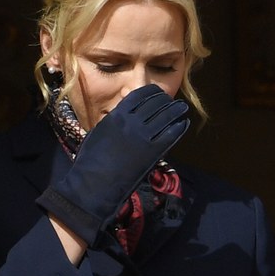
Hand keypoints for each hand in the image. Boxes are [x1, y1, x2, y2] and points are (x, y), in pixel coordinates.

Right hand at [36, 84, 188, 247]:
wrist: (95, 183)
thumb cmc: (90, 160)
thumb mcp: (98, 132)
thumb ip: (113, 122)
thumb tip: (122, 116)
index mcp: (116, 115)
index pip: (138, 96)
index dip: (151, 93)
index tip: (157, 92)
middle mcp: (132, 122)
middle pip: (155, 104)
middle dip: (166, 100)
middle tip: (173, 101)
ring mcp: (144, 136)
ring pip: (166, 116)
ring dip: (176, 110)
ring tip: (182, 107)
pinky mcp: (153, 151)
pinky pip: (171, 134)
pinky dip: (179, 127)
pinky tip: (184, 123)